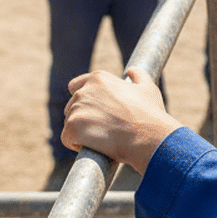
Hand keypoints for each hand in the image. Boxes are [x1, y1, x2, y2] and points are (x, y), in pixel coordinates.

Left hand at [62, 67, 182, 174]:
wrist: (148, 136)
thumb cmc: (149, 113)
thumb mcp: (147, 88)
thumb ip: (138, 75)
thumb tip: (131, 71)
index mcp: (98, 78)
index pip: (75, 86)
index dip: (85, 100)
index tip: (96, 111)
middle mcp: (83, 91)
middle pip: (71, 107)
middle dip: (83, 117)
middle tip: (104, 128)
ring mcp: (76, 109)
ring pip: (69, 124)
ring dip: (81, 132)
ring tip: (102, 138)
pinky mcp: (71, 128)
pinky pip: (67, 139)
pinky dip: (77, 144)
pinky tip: (93, 146)